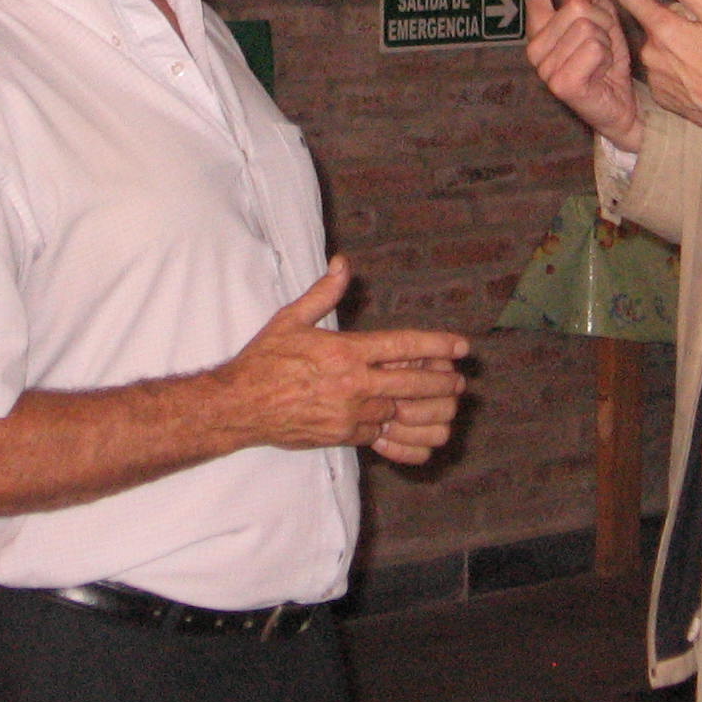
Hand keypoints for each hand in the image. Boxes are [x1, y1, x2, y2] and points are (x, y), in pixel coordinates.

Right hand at [216, 257, 467, 462]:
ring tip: (447, 407)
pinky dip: (399, 432)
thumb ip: (324, 293)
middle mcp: (352, 385)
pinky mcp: (341, 438)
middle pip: (410, 384)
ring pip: (399, 412)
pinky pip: (380, 437)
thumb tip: (343, 264)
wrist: (239, 407)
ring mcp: (348, 415)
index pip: (402, 346)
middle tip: (461, 382)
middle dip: (441, 382)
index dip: (437, 346)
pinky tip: (415, 431)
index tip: (461, 347)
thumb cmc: (264, 360)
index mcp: (345, 352)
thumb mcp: (291, 319)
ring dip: (425, 409)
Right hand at [524, 0, 642, 152]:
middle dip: (603, 20)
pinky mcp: (561, 84)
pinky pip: (595, 47)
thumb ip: (589, 0)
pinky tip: (602, 74)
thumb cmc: (608, 65)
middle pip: (577, 6)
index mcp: (543, 31)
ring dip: (607, 41)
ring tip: (603, 61)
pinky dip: (608, 57)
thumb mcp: (603, 24)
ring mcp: (545, 68)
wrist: (620, 107)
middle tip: (604, 45)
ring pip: (588, 27)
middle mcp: (536, 49)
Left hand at [600, 0, 701, 146]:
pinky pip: (662, 69)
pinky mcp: (661, 95)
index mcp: (665, 30)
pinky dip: (677, 65)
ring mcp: (654, 78)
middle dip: (673, 19)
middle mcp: (651, 54)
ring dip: (676, 43)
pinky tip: (700, 73)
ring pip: (659, 46)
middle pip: (654, 22)